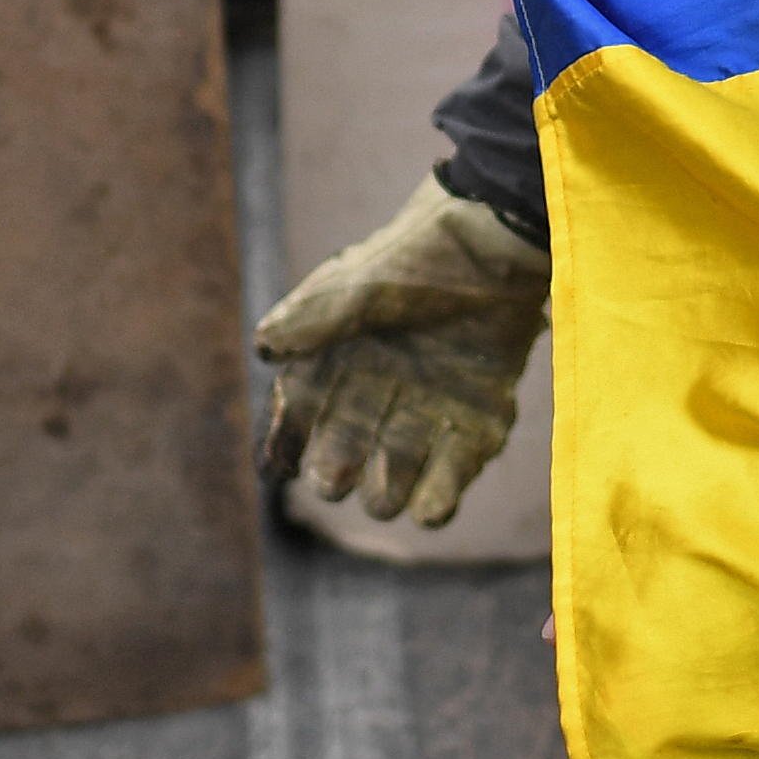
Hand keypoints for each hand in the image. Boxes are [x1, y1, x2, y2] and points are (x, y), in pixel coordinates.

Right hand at [254, 177, 549, 525]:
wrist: (493, 250)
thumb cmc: (416, 262)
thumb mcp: (355, 287)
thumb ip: (312, 320)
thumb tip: (265, 348)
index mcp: (332, 370)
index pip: (292, 427)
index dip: (281, 452)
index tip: (281, 467)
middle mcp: (371, 402)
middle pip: (336, 467)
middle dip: (332, 477)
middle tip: (337, 472)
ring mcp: (422, 420)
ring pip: (388, 488)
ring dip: (384, 494)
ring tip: (387, 489)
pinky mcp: (472, 428)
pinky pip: (447, 483)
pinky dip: (437, 502)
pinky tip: (431, 508)